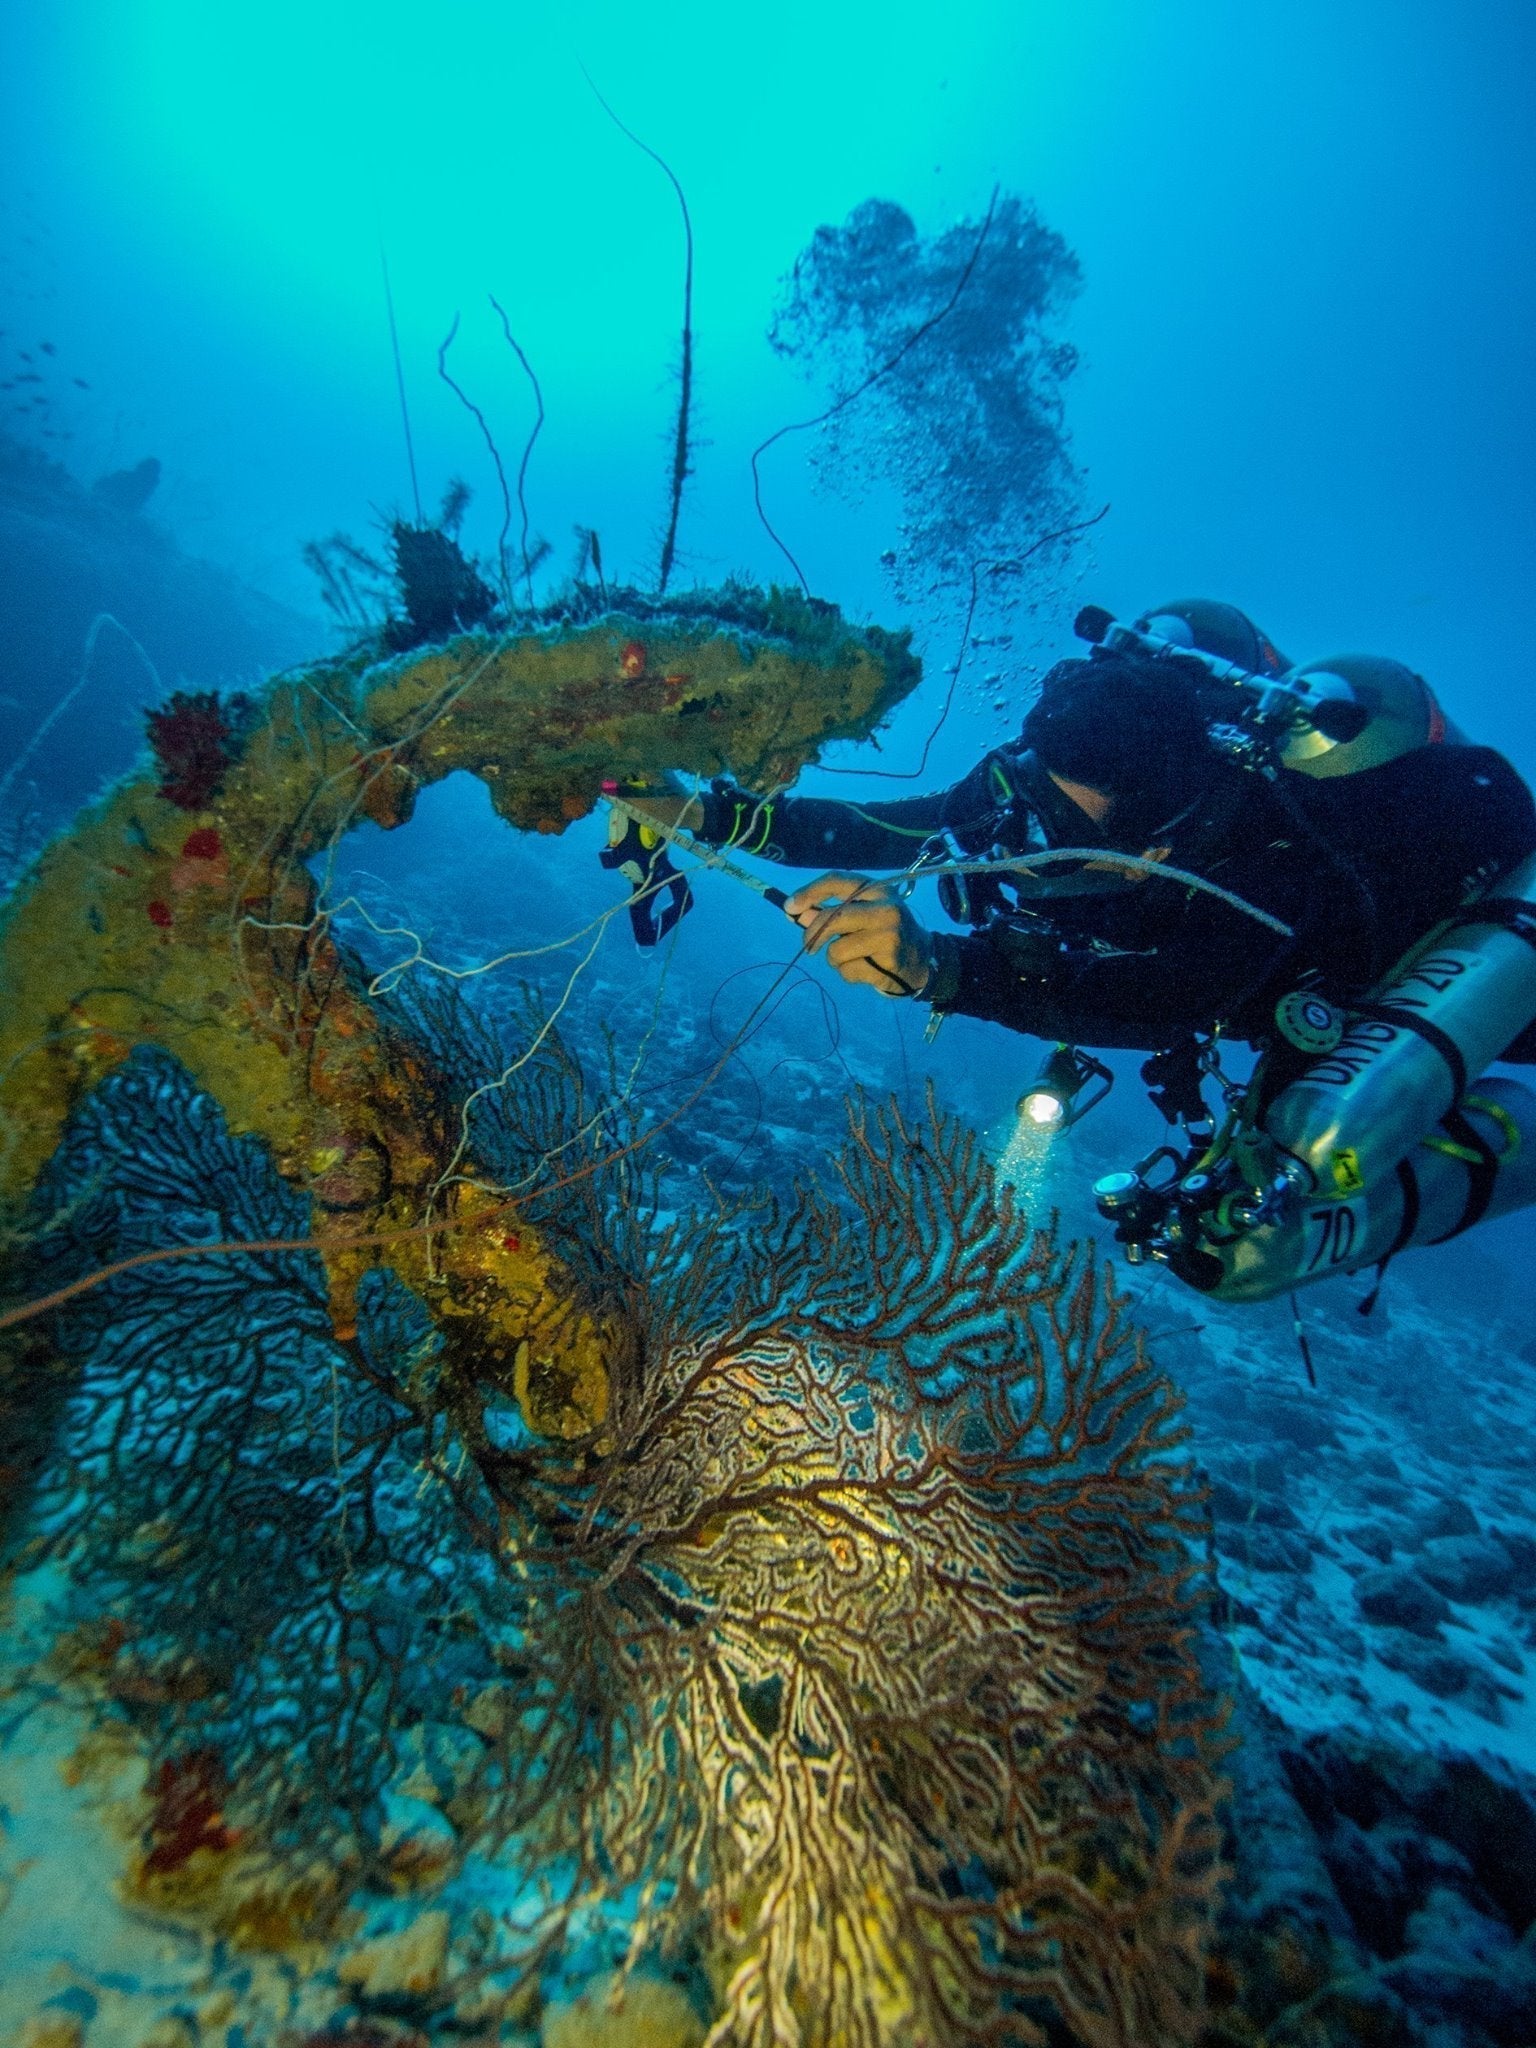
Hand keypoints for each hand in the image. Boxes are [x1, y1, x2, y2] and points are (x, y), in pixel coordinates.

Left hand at [782, 872, 934, 997]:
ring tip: (852, 957)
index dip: (808, 892)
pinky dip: (848, 973)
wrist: (920, 958)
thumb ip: (828, 911)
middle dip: (812, 935)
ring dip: (835, 959)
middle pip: (833, 917)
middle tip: (807, 947)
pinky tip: (866, 968)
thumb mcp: (860, 914)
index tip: (789, 907)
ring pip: (836, 950)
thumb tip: (794, 912)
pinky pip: (847, 970)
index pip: (836, 880)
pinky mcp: (889, 960)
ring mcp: (889, 934)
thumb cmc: (882, 932)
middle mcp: (885, 908)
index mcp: (876, 889)